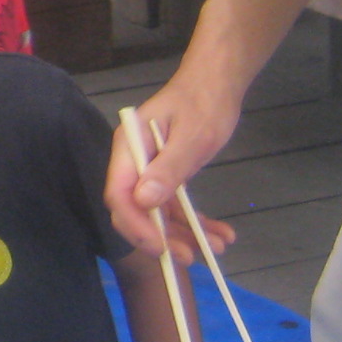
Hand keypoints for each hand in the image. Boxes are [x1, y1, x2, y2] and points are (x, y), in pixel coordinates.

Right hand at [103, 71, 244, 257]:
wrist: (217, 84)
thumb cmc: (202, 103)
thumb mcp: (192, 136)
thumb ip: (169, 168)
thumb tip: (144, 201)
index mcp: (129, 149)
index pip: (120, 194)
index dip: (136, 224)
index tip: (161, 246)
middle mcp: (134, 163)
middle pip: (137, 210)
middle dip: (162, 236)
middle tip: (191, 257)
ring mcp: (151, 171)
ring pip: (160, 213)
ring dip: (186, 233)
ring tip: (219, 246)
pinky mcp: (169, 176)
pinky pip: (177, 206)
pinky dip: (197, 222)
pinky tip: (221, 233)